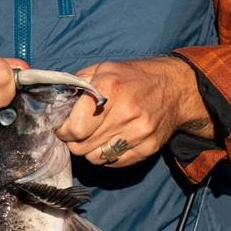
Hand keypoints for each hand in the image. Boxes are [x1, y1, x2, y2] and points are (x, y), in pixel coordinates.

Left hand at [55, 57, 212, 167]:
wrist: (175, 87)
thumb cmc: (133, 76)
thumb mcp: (103, 68)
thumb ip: (77, 84)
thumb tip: (55, 105)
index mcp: (110, 88)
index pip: (74, 127)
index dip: (63, 130)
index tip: (63, 127)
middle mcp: (125, 112)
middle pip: (82, 146)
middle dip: (74, 141)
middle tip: (78, 132)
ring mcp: (138, 133)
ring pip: (96, 158)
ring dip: (89, 150)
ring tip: (94, 136)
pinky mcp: (148, 148)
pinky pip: (114, 163)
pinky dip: (106, 156)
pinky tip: (110, 141)